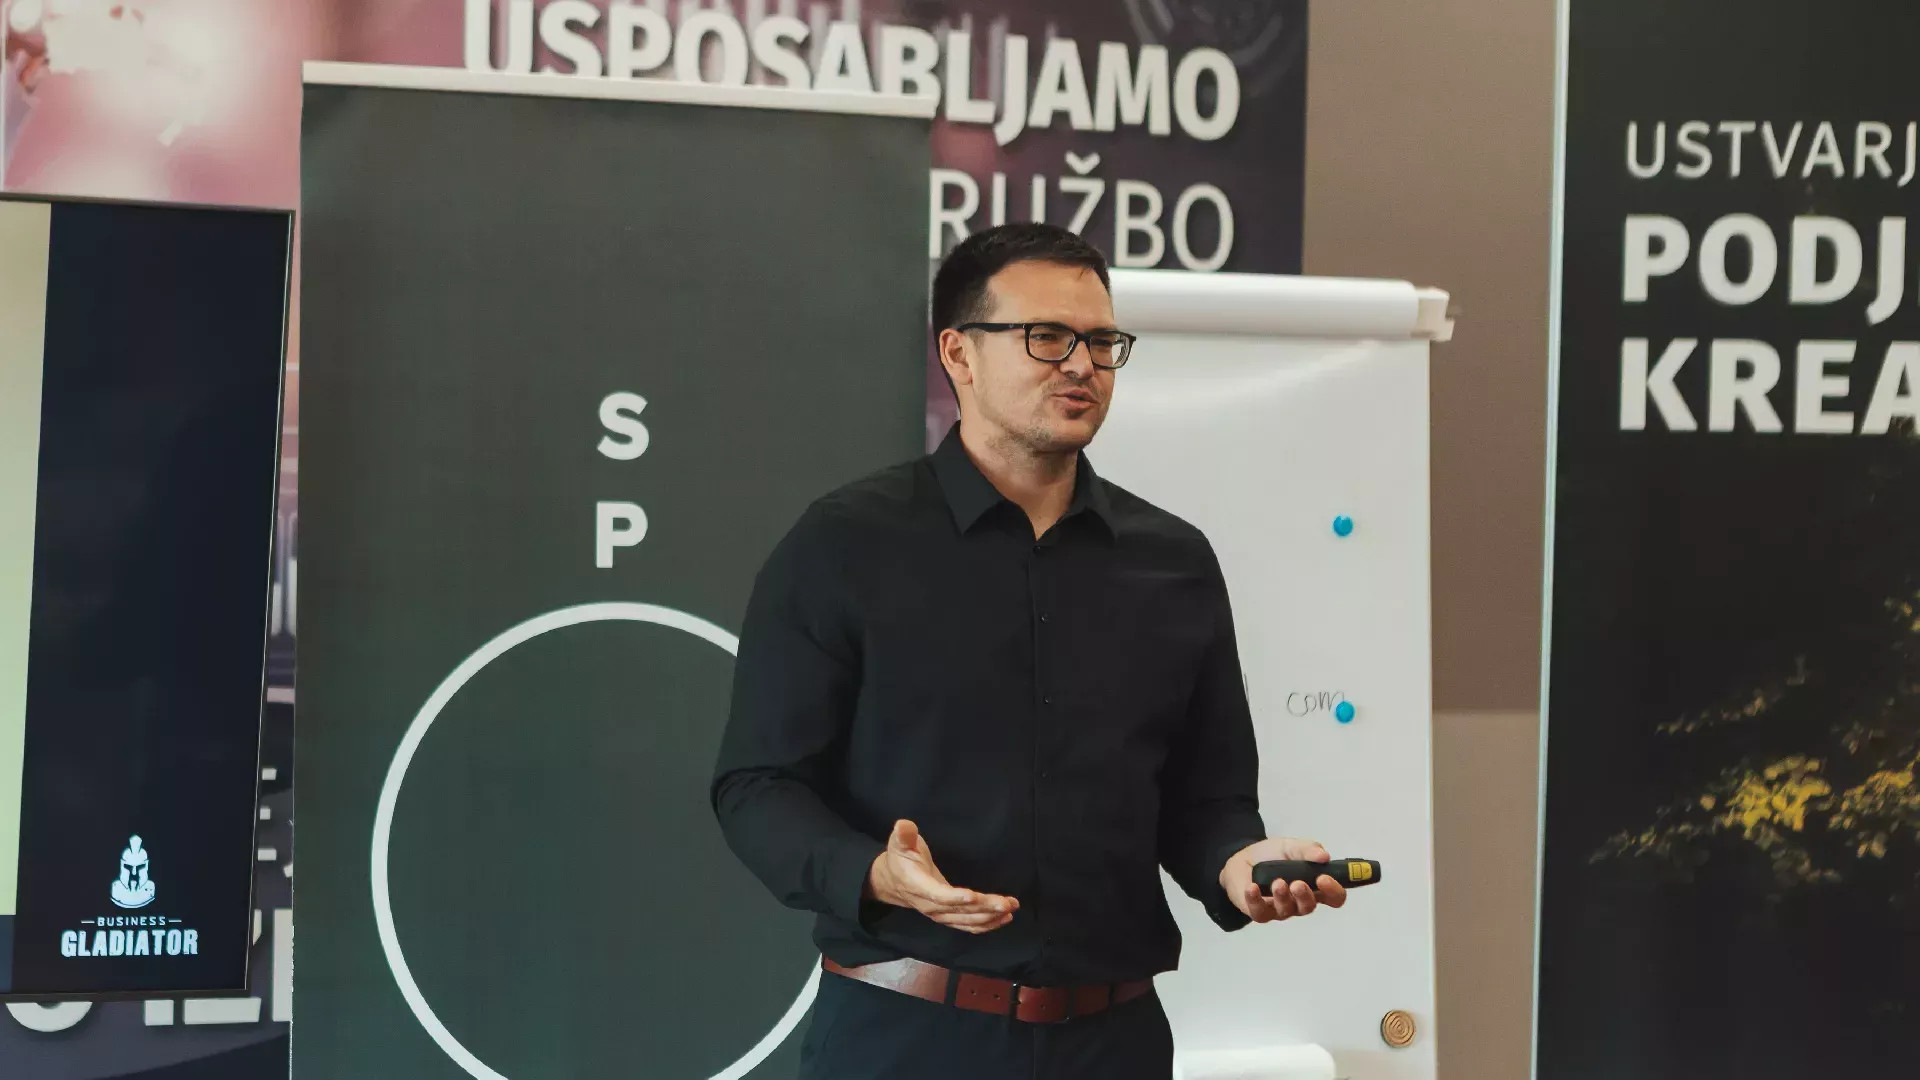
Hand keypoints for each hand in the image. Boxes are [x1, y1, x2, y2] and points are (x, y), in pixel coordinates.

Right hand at [866, 820, 1018, 933]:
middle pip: (959, 910)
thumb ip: (903, 835)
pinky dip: (986, 924)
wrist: (893, 882)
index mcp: (918, 886)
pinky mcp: (948, 917)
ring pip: (966, 920)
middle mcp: (930, 905)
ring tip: (1010, 907)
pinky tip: (1003, 919)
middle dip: (984, 907)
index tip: (974, 896)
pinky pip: (968, 925)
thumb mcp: (898, 843)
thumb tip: (904, 825)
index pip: (938, 895)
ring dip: (990, 916)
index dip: (955, 898)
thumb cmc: (900, 859)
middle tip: (1006, 903)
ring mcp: (940, 914)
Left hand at [1219, 837, 1347, 922]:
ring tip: (1278, 883)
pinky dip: (1255, 900)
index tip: (1325, 879)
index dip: (1334, 892)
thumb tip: (1325, 856)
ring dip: (1283, 897)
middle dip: (1305, 896)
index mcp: (1314, 887)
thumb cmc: (1272, 856)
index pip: (1333, 897)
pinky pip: (1259, 913)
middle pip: (1310, 907)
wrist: (1241, 859)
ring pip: (1286, 910)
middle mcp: (1299, 902)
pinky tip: (1252, 888)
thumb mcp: (1291, 846)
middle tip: (1298, 884)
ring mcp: (1279, 909)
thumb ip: (1308, 850)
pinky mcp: (1259, 912)